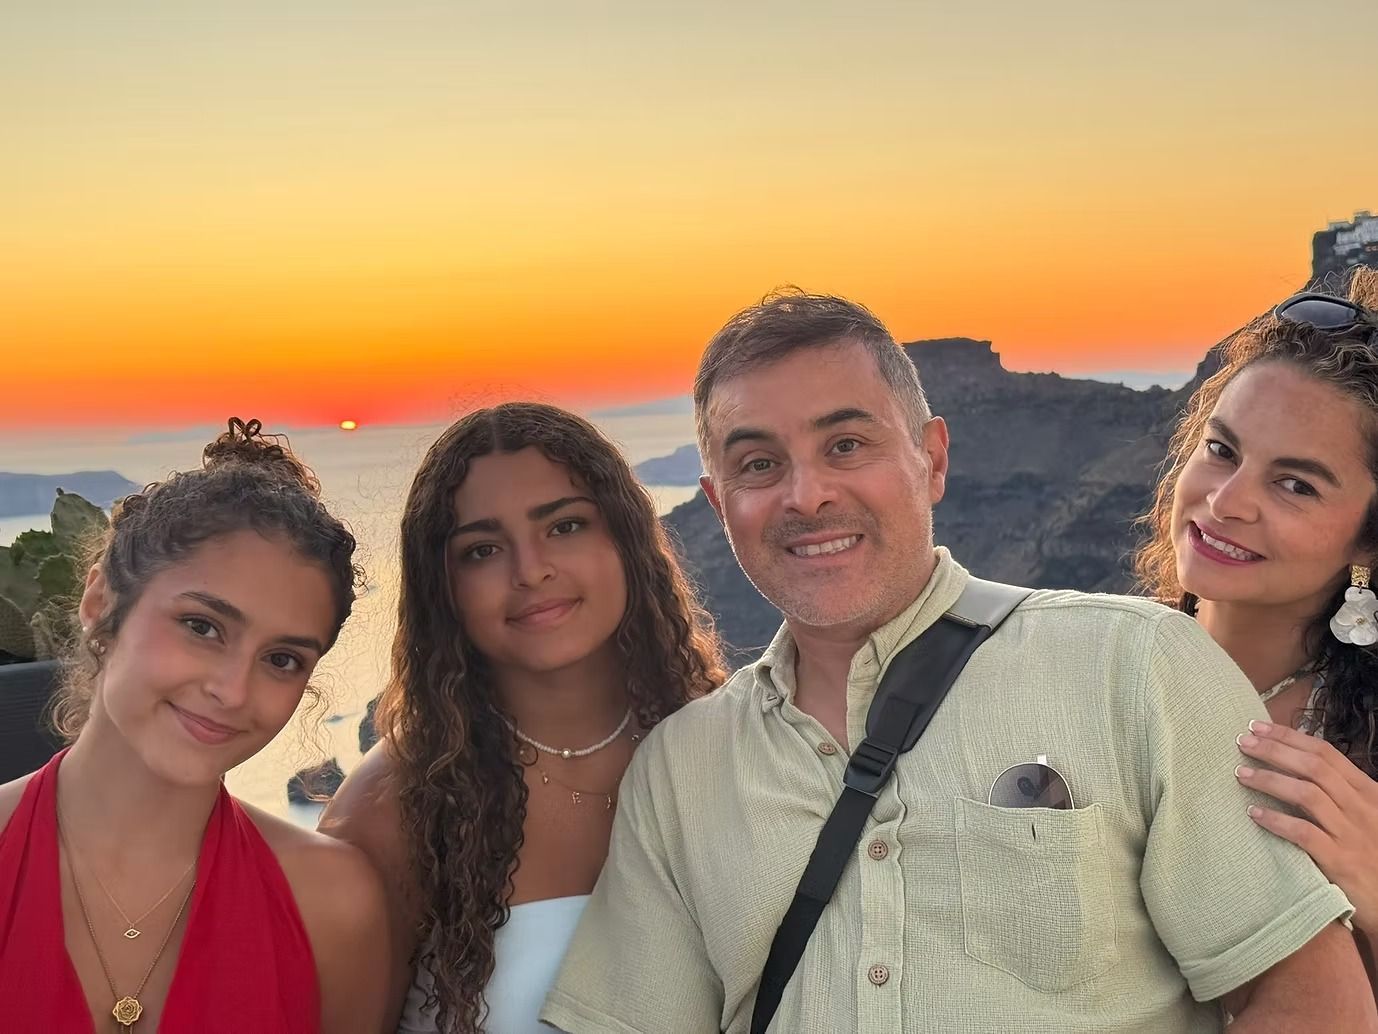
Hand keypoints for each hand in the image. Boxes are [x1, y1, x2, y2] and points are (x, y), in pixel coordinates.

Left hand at [1236, 719, 1377, 935]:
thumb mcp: (1365, 815)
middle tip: (1243, 742)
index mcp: (1367, 792)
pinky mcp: (1341, 862)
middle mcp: (1361, 808)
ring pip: (1308, 795)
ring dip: (1271, 780)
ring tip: (1241, 774)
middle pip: (1314, 767)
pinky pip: (1305, 834)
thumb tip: (1295, 762)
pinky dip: (1278, 821)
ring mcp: (1352, 834)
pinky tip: (1254, 814)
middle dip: (1275, 750)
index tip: (1258, 726)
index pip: (1326, 754)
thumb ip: (1338, 792)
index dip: (1290, 737)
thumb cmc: (1374, 853)